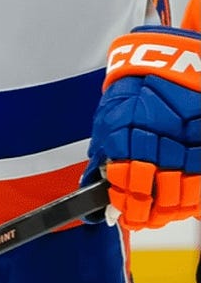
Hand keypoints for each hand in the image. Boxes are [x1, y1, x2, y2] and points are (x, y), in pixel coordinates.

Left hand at [86, 27, 200, 228]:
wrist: (170, 63)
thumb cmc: (134, 89)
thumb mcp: (109, 117)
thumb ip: (104, 152)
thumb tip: (93, 183)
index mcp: (127, 139)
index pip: (125, 186)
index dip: (123, 206)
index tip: (120, 215)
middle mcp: (158, 147)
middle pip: (154, 196)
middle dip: (145, 214)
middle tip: (139, 220)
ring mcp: (186, 150)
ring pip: (181, 196)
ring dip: (168, 212)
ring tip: (159, 216)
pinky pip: (200, 187)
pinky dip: (191, 201)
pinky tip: (181, 205)